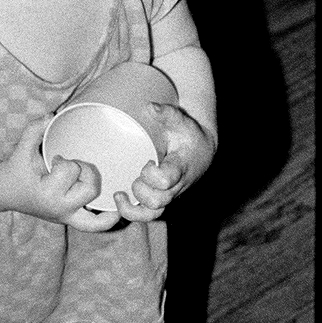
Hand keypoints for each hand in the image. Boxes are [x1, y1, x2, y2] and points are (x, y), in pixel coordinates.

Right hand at [0, 116, 120, 232]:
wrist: (4, 192)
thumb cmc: (15, 168)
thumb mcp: (22, 148)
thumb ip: (35, 129)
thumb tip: (52, 115)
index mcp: (48, 193)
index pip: (71, 170)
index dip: (64, 161)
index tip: (53, 160)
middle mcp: (60, 209)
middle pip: (90, 189)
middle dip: (84, 172)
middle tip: (71, 168)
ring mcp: (66, 217)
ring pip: (98, 216)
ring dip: (100, 197)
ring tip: (100, 186)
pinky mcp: (70, 220)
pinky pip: (95, 226)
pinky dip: (107, 220)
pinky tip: (117, 209)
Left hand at [113, 101, 216, 222]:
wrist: (202, 152)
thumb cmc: (188, 134)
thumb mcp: (181, 121)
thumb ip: (167, 113)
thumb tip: (150, 106)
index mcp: (180, 167)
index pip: (167, 179)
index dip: (153, 175)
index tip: (148, 161)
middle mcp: (175, 186)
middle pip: (157, 201)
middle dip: (141, 189)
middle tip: (137, 173)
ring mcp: (168, 196)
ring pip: (152, 215)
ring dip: (132, 209)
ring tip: (119, 194)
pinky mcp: (161, 200)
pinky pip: (148, 216)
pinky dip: (132, 214)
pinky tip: (119, 200)